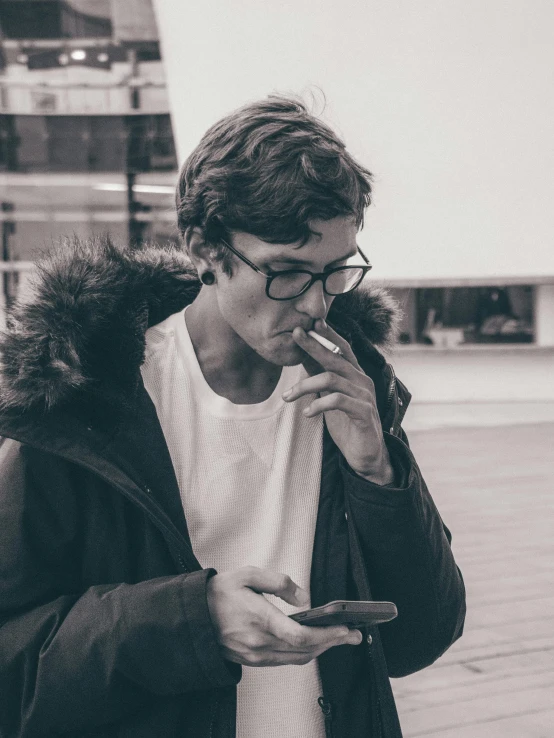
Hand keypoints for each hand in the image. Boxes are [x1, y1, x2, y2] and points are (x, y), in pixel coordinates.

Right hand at [206, 566, 361, 666]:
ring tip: (339, 639)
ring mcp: (255, 655)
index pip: (300, 636)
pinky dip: (304, 654)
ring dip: (321, 650)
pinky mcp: (253, 660)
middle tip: (354, 635)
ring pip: (297, 659)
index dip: (326, 636)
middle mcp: (259, 643)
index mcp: (259, 620)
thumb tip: (304, 597)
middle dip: (333, 643)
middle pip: (305, 650)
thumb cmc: (220, 593)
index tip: (345, 630)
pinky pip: (284, 661)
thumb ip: (279, 583)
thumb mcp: (247, 574)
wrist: (193, 616)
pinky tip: (314, 643)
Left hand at [284, 319, 394, 484]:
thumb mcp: (330, 398)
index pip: (341, 348)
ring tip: (287, 397)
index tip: (306, 324)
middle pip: (336, 356)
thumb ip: (321, 378)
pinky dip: (319, 404)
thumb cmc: (348, 424)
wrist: (367, 456)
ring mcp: (364, 395)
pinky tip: (307, 413)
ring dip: (304, 385)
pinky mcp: (364, 412)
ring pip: (332, 378)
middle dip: (313, 344)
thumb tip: (303, 358)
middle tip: (295, 334)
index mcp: (355, 375)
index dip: (326, 334)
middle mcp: (362, 380)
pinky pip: (338, 401)